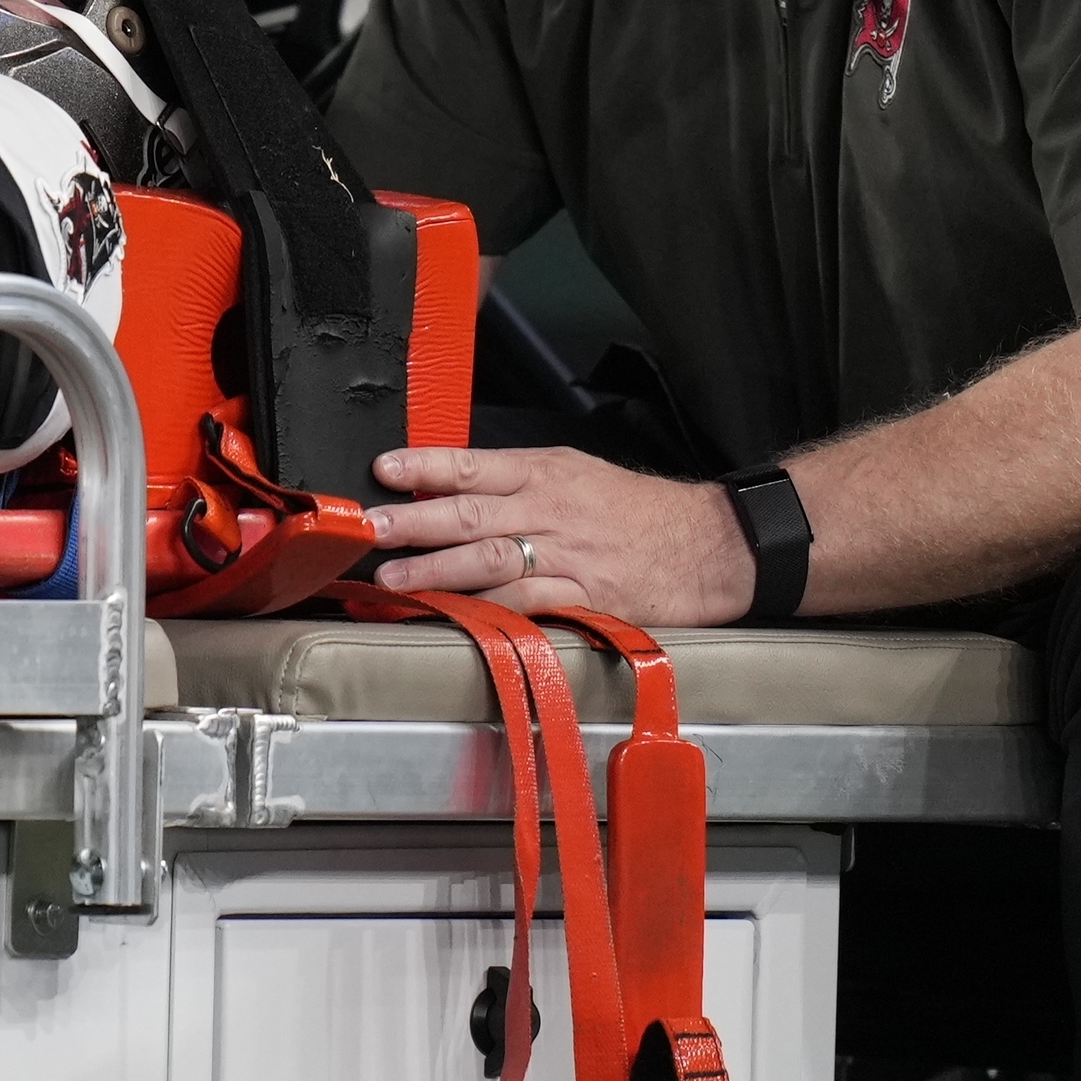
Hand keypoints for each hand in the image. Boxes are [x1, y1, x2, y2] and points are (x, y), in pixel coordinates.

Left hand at [364, 443, 753, 625]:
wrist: (709, 544)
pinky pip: (529, 604)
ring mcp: (568, 557)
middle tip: (372, 529)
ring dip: (437, 571)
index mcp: (547, 473)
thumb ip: (516, 480)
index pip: (473, 465)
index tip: (382, 470)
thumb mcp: (577, 473)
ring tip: (394, 580)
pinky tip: (456, 615)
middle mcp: (552, 511)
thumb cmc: (638, 510)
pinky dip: (489, 610)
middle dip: (415, 522)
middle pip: (472, 514)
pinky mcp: (586, 599)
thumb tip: (450, 485)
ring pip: (491, 561)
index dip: (424, 467)